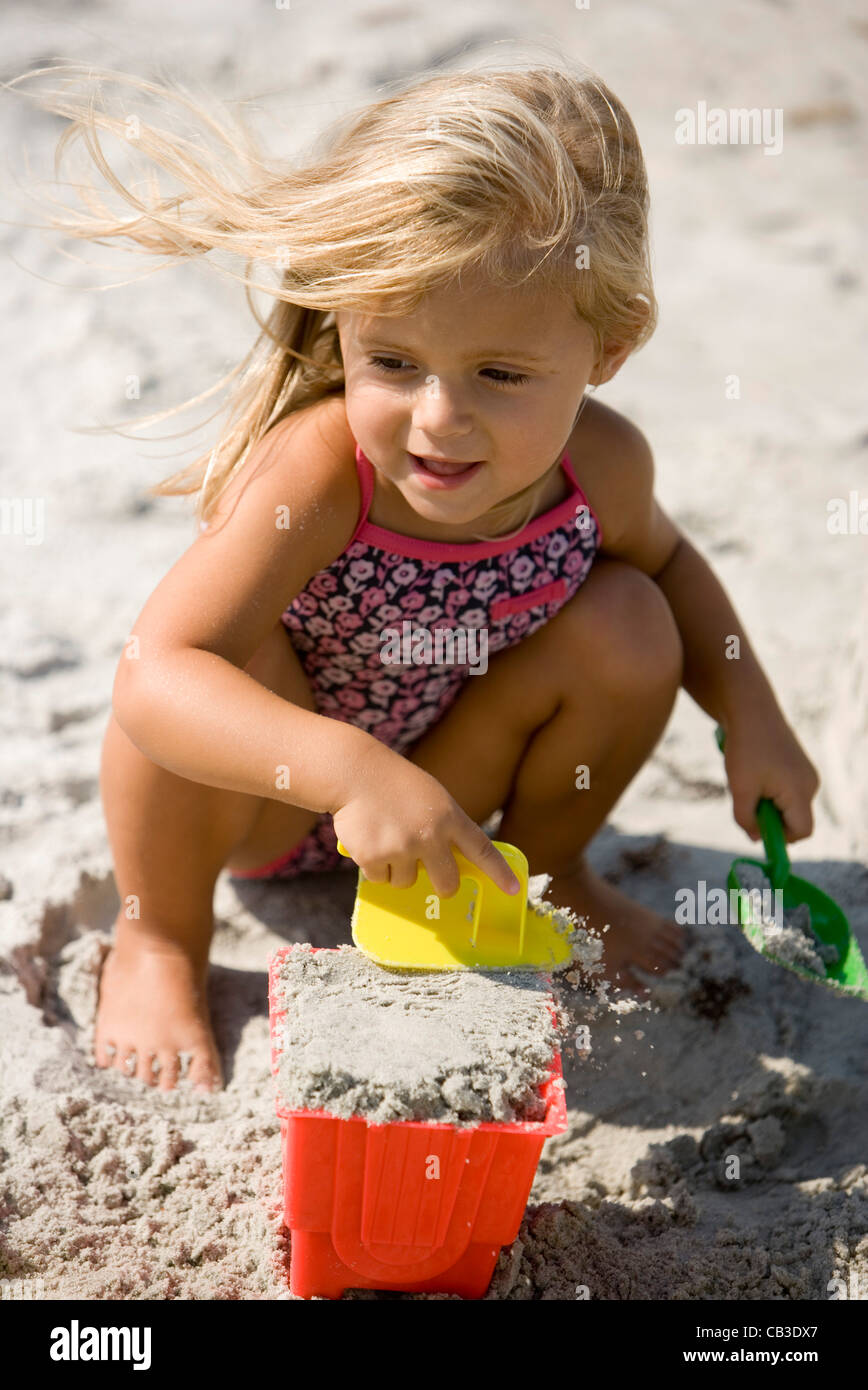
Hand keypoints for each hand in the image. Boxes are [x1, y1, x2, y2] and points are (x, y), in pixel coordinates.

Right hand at [332, 745, 520, 896]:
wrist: (356, 772)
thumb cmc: (395, 783)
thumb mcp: (433, 798)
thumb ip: (445, 826)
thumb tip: (450, 863)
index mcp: (449, 817)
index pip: (482, 850)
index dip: (499, 872)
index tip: (514, 889)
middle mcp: (430, 836)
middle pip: (447, 882)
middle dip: (442, 885)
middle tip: (433, 876)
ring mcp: (402, 849)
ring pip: (407, 882)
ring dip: (398, 870)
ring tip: (387, 839)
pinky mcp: (374, 858)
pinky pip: (380, 879)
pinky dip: (374, 866)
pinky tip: (369, 839)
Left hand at [721, 712, 819, 843]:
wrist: (750, 709)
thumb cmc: (745, 749)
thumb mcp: (740, 790)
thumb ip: (746, 819)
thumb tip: (756, 838)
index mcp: (800, 792)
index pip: (802, 832)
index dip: (781, 837)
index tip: (757, 827)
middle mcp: (811, 784)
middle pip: (795, 819)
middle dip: (771, 818)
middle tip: (747, 799)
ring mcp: (807, 773)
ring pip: (789, 805)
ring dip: (768, 802)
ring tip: (750, 780)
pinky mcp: (799, 765)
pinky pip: (787, 790)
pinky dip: (770, 790)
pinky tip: (754, 770)